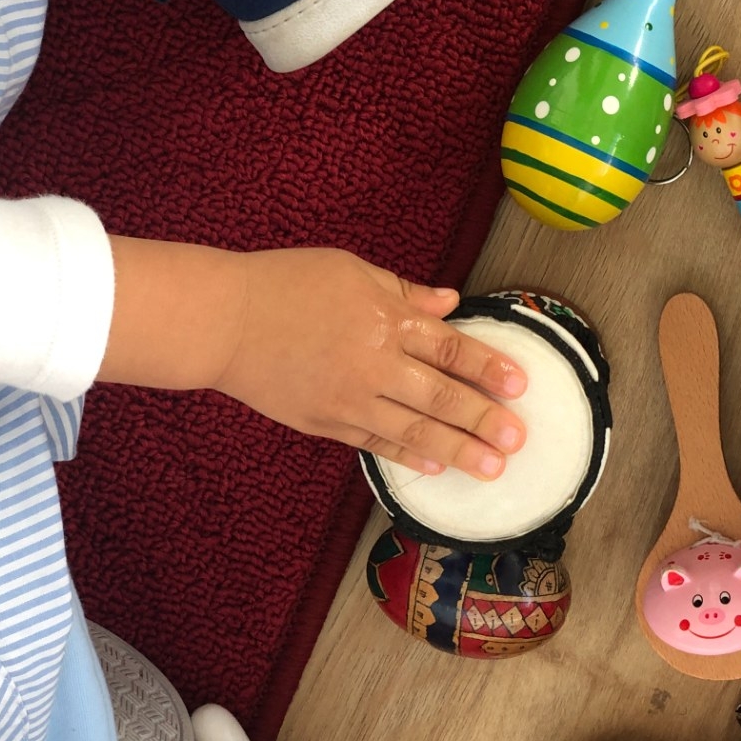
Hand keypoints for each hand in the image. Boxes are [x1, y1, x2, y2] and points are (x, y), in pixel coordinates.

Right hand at [102, 241, 529, 477]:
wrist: (220, 321)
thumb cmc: (284, 284)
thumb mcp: (351, 271)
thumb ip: (404, 292)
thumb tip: (451, 302)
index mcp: (385, 320)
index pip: (449, 349)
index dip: (488, 368)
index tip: (520, 385)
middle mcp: (373, 364)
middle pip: (439, 396)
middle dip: (483, 420)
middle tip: (518, 440)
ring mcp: (348, 399)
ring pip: (413, 429)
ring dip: (457, 449)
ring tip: (492, 468)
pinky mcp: (324, 423)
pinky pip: (374, 444)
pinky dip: (406, 455)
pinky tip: (434, 467)